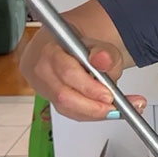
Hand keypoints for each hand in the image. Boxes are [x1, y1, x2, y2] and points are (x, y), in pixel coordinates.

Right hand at [22, 35, 146, 121]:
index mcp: (50, 49)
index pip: (67, 72)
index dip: (88, 87)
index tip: (108, 95)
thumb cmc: (80, 45)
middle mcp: (42, 69)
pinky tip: (105, 110)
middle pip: (64, 96)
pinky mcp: (49, 99)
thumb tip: (102, 60)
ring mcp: (43, 86)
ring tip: (115, 110)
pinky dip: (90, 113)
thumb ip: (104, 51)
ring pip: (66, 107)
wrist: (66, 48)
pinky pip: (69, 111)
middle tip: (114, 107)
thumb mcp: (99, 43)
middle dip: (93, 106)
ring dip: (93, 112)